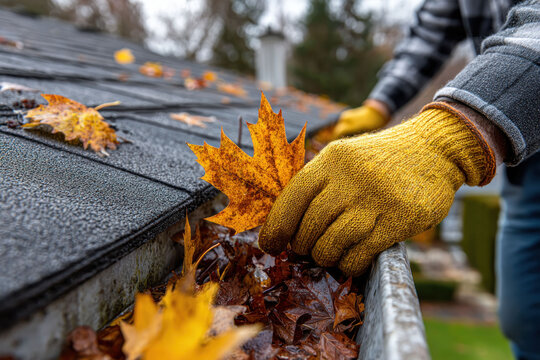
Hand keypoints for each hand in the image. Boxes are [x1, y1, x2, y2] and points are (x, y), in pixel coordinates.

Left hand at [259, 103, 494, 275]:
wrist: (434, 149)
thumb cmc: (381, 160)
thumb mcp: (345, 158)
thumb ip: (319, 184)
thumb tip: (286, 225)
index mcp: (331, 160)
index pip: (292, 198)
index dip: (275, 227)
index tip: (269, 245)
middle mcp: (350, 178)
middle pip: (309, 226)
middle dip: (302, 245)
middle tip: (308, 249)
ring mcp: (376, 199)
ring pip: (330, 244)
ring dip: (325, 257)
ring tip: (330, 254)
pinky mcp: (399, 220)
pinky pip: (359, 255)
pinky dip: (350, 264)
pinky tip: (353, 259)